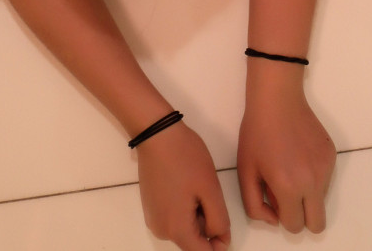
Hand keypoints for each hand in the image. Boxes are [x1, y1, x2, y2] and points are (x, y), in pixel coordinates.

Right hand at [136, 121, 230, 248]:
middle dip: (206, 223)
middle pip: (194, 241)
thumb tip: (220, 241)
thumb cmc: (185, 158)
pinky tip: (184, 184)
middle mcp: (161, 231)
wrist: (156, 132)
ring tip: (195, 185)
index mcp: (177, 230)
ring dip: (196, 214)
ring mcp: (153, 218)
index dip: (220, 241)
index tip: (221, 215)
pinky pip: (174, 217)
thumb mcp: (211, 189)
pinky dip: (184, 207)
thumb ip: (219, 221)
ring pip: (185, 228)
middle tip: (207, 192)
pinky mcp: (150, 206)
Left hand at [236, 78, 335, 232]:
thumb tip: (274, 220)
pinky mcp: (332, 156)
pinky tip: (298, 153)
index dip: (282, 216)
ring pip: (320, 199)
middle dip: (302, 216)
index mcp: (289, 188)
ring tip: (289, 164)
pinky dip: (313, 175)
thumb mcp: (245, 170)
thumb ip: (254, 205)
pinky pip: (325, 179)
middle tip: (286, 192)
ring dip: (307, 193)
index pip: (294, 227)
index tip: (273, 196)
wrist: (277, 98)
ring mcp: (326, 169)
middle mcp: (313, 182)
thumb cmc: (256, 133)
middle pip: (317, 224)